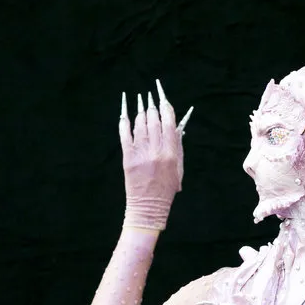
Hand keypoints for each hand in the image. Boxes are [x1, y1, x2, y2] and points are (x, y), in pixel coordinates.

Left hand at [118, 79, 192, 230]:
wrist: (148, 206)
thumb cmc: (167, 188)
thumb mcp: (179, 168)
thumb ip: (177, 147)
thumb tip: (176, 127)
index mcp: (170, 154)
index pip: (169, 124)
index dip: (167, 109)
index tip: (165, 99)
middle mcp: (155, 151)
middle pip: (154, 121)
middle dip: (153, 107)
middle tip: (152, 99)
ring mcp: (140, 153)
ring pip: (140, 124)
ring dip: (141, 111)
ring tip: (143, 103)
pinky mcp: (127, 157)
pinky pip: (125, 134)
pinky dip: (125, 121)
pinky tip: (126, 112)